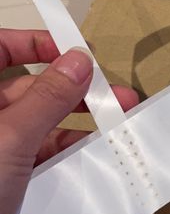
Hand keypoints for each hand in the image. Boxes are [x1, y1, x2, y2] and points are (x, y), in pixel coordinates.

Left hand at [0, 29, 138, 213]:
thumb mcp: (12, 138)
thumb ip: (47, 99)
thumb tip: (79, 61)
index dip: (34, 44)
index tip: (73, 53)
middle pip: (28, 88)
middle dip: (73, 91)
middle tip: (114, 96)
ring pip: (39, 122)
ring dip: (76, 124)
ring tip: (116, 127)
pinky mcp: (5, 169)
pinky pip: (39, 151)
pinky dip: (65, 151)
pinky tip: (93, 153)